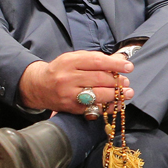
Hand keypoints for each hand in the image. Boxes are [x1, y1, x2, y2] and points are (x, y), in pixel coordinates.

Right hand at [18, 50, 135, 114]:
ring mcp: (69, 95)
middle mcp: (68, 78)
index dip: (115, 64)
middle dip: (117, 81)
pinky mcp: (71, 108)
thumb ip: (95, 59)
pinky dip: (107, 106)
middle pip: (99, 79)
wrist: (39, 86)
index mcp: (69, 62)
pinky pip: (93, 108)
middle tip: (126, 82)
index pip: (97, 61)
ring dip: (116, 95)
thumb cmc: (60, 70)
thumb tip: (120, 60)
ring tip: (127, 93)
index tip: (128, 67)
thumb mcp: (74, 58)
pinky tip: (116, 104)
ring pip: (97, 95)